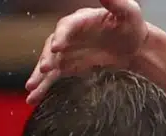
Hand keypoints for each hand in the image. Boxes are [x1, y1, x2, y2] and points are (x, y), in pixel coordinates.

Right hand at [25, 0, 147, 103]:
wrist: (134, 46)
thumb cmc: (131, 26)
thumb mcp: (129, 12)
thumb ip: (116, 3)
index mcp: (82, 20)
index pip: (68, 26)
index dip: (62, 36)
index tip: (58, 47)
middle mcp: (70, 34)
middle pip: (54, 45)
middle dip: (48, 57)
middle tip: (44, 70)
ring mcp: (68, 51)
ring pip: (50, 62)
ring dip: (39, 75)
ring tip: (31, 88)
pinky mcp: (69, 65)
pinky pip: (54, 76)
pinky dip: (44, 86)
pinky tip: (34, 97)